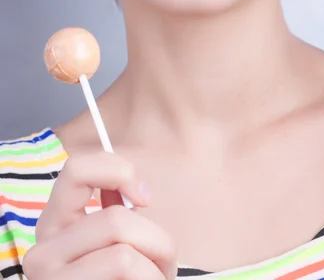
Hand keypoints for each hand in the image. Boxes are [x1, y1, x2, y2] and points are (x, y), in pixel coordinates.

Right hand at [22, 151, 177, 279]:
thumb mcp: (109, 244)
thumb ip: (112, 213)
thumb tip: (132, 190)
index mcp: (53, 226)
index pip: (76, 169)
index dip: (119, 172)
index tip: (145, 197)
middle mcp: (42, 254)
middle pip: (117, 220)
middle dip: (157, 240)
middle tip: (166, 261)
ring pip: (126, 254)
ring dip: (158, 267)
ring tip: (159, 279)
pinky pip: (129, 274)